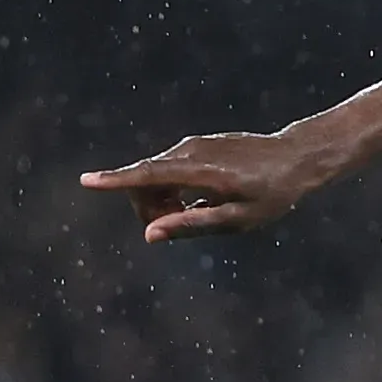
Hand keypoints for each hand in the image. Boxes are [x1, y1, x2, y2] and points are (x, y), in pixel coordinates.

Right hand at [83, 129, 335, 242]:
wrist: (294, 157)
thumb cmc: (271, 195)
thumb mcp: (238, 219)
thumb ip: (192, 224)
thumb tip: (150, 235)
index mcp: (203, 171)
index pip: (150, 175)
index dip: (117, 181)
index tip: (87, 181)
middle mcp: (191, 152)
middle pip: (144, 181)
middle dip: (147, 209)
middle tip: (176, 227)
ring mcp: (191, 146)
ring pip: (153, 177)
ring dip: (160, 201)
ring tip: (195, 212)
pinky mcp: (193, 146)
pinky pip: (165, 170)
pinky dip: (169, 190)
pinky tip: (197, 200)